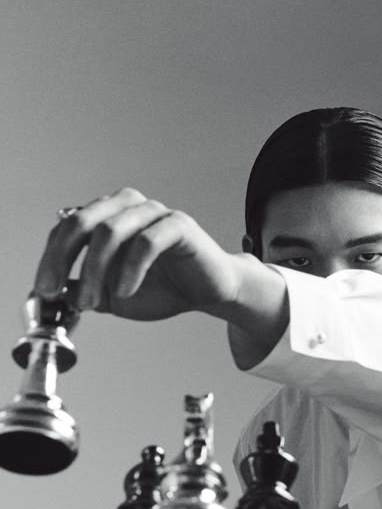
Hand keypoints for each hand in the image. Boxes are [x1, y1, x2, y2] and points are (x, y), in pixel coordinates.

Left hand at [33, 188, 242, 320]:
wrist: (209, 293)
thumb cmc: (164, 288)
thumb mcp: (111, 295)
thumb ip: (83, 289)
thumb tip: (54, 291)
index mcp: (109, 216)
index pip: (67, 227)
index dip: (50, 258)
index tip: (45, 290)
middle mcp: (128, 206)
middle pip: (81, 222)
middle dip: (61, 259)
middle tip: (55, 292)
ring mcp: (154, 212)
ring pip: (110, 232)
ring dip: (94, 271)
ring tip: (93, 301)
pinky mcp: (179, 224)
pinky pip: (145, 243)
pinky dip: (129, 270)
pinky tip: (125, 291)